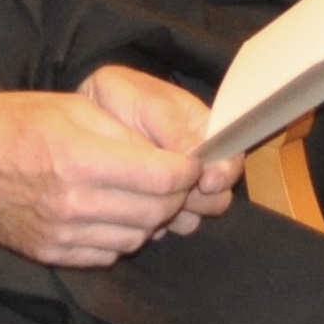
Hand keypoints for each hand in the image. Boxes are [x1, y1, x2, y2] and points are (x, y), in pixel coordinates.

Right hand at [0, 85, 208, 265]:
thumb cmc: (16, 123)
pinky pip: (108, 254)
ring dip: (149, 218)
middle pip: (156, 212)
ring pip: (136, 237)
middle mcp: (74, 204)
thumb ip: (126, 134)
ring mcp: (62, 234)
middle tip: (171, 179)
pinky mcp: (51, 253)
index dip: (187, 171)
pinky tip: (110, 214)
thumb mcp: (74, 108)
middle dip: (175, 195)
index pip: (162, 178)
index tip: (189, 162)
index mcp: (81, 161)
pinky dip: (120, 236)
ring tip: (138, 194)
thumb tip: (171, 157)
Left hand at [82, 64, 238, 224]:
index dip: (224, 173)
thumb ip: (175, 130)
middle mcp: (197, 164)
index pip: (232, 158)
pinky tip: (134, 206)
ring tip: (147, 196)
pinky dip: (155, 222)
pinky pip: (165, 226)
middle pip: (218, 195)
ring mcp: (177, 189)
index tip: (206, 182)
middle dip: (200, 199)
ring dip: (176, 213)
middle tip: (177, 194)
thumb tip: (199, 162)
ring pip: (193, 216)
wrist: (91, 111)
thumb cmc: (122, 97)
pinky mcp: (157, 208)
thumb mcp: (149, 103)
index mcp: (206, 131)